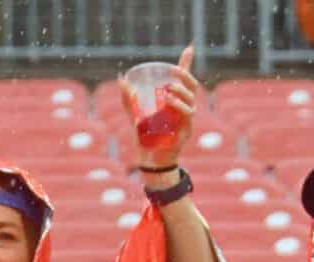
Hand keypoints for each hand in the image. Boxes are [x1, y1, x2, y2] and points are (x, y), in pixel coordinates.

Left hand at [121, 45, 198, 171]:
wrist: (149, 160)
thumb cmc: (145, 138)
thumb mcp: (134, 116)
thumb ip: (128, 99)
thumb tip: (121, 79)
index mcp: (175, 102)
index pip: (184, 80)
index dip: (187, 63)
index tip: (189, 48)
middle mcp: (184, 109)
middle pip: (192, 87)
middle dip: (185, 76)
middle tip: (171, 72)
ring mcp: (187, 120)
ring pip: (191, 100)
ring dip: (181, 92)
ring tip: (168, 89)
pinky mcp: (186, 131)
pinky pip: (188, 116)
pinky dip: (179, 107)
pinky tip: (169, 102)